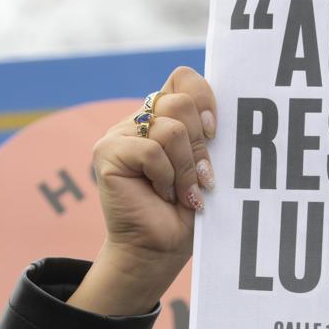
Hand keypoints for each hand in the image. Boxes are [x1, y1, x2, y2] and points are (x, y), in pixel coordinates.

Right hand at [72, 66, 218, 315]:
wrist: (159, 250)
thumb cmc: (187, 212)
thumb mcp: (206, 166)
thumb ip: (207, 134)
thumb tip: (222, 112)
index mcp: (165, 116)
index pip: (184, 78)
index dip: (205, 98)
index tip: (216, 132)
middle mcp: (141, 119)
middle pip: (181, 102)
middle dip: (201, 145)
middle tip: (202, 178)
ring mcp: (121, 134)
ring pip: (170, 128)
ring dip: (186, 168)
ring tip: (184, 193)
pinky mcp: (107, 152)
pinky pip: (150, 150)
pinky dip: (166, 176)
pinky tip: (162, 194)